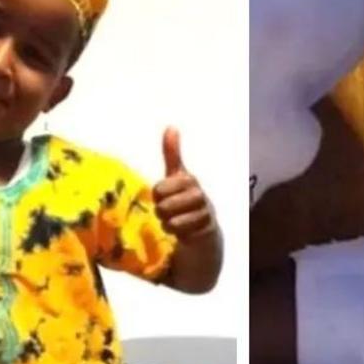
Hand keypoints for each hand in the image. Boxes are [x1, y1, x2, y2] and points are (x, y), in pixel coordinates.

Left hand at [153, 127, 216, 242]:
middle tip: (167, 211)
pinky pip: (183, 236)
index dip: (157, 195)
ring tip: (174, 221)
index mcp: (189, 180)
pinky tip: (182, 233)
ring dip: (168, 224)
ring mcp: (204, 214)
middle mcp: (199, 196)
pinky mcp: (206, 232)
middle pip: (164, 206)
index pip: (160, 189)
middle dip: (162, 212)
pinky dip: (178, 236)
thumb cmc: (186, 198)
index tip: (162, 195)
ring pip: (173, 222)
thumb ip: (172, 154)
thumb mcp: (177, 176)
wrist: (205, 227)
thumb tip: (171, 126)